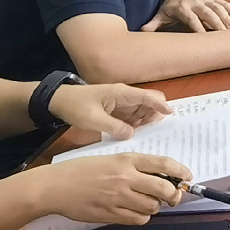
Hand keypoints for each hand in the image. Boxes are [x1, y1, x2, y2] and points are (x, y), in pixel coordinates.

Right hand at [29, 151, 190, 223]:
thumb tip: (157, 177)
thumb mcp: (110, 159)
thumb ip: (132, 166)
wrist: (56, 187)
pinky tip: (135, 212)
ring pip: (152, 207)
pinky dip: (141, 217)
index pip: (163, 164)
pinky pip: (137, 220)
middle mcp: (126, 178)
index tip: (188, 177)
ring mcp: (119, 197)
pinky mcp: (111, 214)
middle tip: (173, 197)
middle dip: (174, 195)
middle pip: (163, 189)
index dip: (180, 171)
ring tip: (147, 203)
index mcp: (127, 160)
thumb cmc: (81, 170)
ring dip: (155, 207)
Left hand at [48, 82, 171, 139]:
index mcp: (121, 93)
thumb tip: (132, 134)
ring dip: (145, 121)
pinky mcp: (115, 110)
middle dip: (155, 115)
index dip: (160, 105)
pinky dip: (136, 124)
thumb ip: (114, 127)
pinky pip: (131, 116)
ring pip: (141, 110)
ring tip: (148, 136)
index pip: (146, 97)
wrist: (58, 101)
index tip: (171, 114)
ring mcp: (120, 103)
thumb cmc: (76, 106)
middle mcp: (124, 96)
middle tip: (157, 132)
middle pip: (148, 103)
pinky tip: (135, 135)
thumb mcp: (93, 119)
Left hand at [142, 0, 229, 32]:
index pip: (190, 18)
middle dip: (216, 22)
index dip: (197, 26)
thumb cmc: (170, 6)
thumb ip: (154, 23)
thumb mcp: (161, 14)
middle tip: (224, 33)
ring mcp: (205, 0)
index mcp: (182, 8)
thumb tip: (142, 31)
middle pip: (207, 12)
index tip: (203, 36)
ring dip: (226, 17)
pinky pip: (224, 3)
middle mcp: (195, 2)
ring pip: (218, 7)